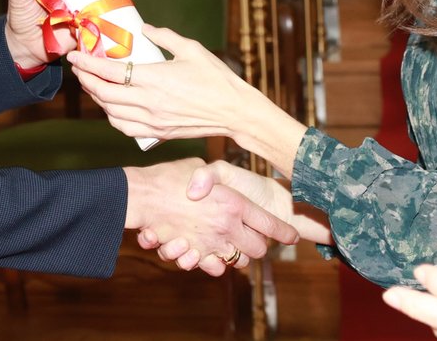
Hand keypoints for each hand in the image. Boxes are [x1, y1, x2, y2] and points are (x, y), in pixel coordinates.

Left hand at [69, 23, 251, 140]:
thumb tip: (144, 27)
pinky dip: (112, 117)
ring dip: (97, 98)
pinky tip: (111, 107)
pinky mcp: (158, 133)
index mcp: (153, 78)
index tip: (75, 56)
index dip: (87, 64)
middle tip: (79, 69)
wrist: (234, 111)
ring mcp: (152, 121)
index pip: (109, 72)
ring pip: (111, 112)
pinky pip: (125, 128)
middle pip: (104, 93)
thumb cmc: (216, 78)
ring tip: (92, 85)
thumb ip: (164, 36)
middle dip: (86, 80)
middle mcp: (148, 102)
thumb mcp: (191, 49)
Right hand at [123, 157, 297, 275]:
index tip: (294, 236)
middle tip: (255, 238)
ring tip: (232, 244)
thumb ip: (216, 176)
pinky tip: (212, 253)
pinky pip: (215, 267)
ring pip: (238, 260)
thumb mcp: (200, 167)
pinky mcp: (194, 253)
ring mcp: (211, 242)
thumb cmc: (170, 176)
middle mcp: (227, 225)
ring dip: (238, 255)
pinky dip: (216, 263)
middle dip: (259, 246)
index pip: (270, 224)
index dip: (285, 232)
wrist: (142, 195)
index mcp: (234, 202)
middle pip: (258, 248)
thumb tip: (221, 183)